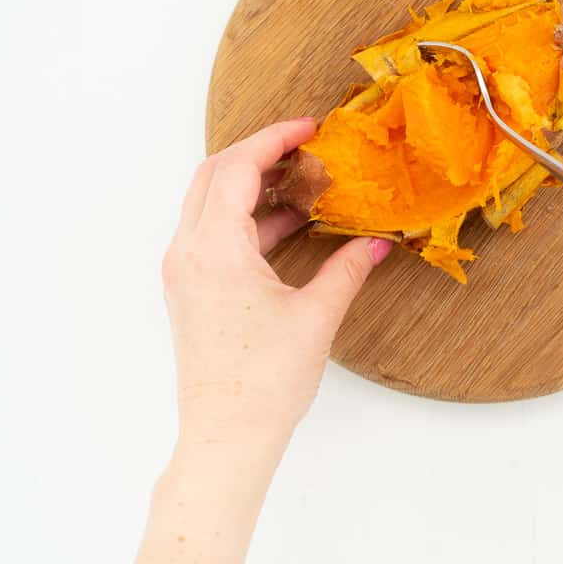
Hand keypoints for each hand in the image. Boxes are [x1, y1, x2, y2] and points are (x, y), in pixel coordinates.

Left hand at [162, 118, 391, 447]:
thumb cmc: (265, 381)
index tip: (310, 128)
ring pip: (210, 203)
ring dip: (252, 185)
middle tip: (304, 147)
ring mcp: (185, 272)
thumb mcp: (317, 315)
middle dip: (259, 153)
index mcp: (215, 249)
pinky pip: (213, 233)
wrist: (227, 435)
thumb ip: (348, 268)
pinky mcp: (191, 290)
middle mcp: (188, 252)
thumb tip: (378, 243)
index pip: (237, 167)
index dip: (275, 139)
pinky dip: (247, 218)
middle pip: (214, 175)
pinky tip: (288, 226)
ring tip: (303, 183)